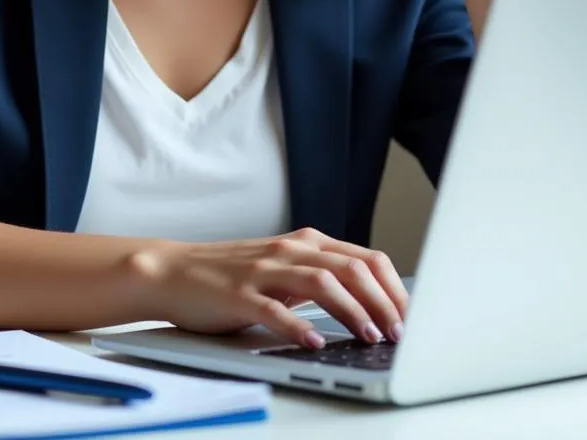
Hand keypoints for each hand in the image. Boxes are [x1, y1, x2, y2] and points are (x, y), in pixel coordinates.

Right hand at [133, 227, 407, 348]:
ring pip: (323, 283)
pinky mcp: (240, 294)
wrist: (174, 271)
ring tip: (370, 337)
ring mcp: (265, 270)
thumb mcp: (285, 269)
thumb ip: (321, 278)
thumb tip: (371, 304)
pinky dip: (299, 326)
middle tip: (400, 332)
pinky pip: (274, 309)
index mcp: (307, 243)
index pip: (366, 259)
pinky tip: (315, 344)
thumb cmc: (233, 276)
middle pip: (352, 268)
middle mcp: (291, 250)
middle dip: (383, 301)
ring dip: (352, 311)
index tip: (411, 317)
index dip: (394, 288)